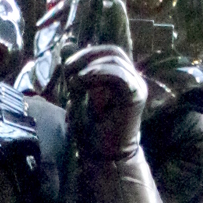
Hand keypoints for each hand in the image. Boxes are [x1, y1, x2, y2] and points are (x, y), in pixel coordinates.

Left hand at [61, 44, 146, 159]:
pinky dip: (100, 72)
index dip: (87, 53)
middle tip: (68, 68)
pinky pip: (120, 75)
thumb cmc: (91, 131)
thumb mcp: (77, 94)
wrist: (104, 156)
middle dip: (88, 55)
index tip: (67, 66)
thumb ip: (75, 71)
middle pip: (114, 52)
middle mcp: (131, 79)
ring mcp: (136, 87)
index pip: (108, 52)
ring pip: (116, 60)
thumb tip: (66, 45)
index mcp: (120, 78)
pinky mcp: (136, 97)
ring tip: (75, 79)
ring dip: (91, 65)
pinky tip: (84, 79)